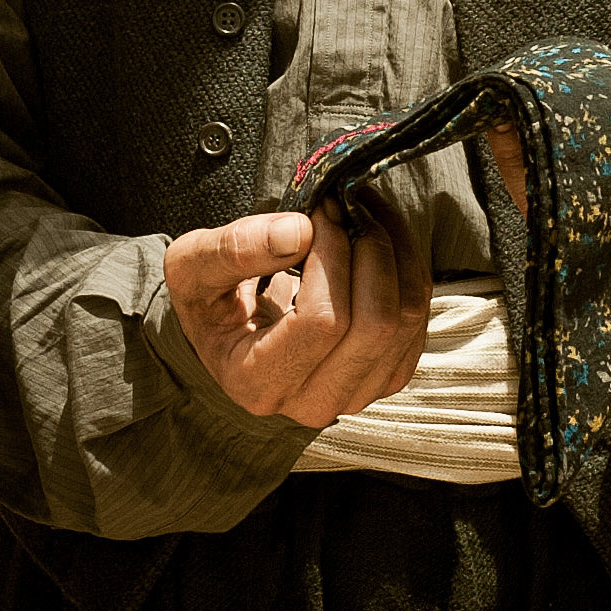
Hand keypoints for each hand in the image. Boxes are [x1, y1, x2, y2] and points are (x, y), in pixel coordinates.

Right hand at [163, 204, 426, 427]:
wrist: (227, 328)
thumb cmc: (208, 298)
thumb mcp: (193, 267)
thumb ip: (234, 248)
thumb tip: (298, 231)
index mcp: (258, 382)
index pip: (321, 321)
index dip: (330, 257)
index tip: (319, 213)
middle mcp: (311, 403)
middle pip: (374, 324)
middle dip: (369, 250)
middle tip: (347, 208)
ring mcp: (354, 394)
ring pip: (405, 319)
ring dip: (394, 253)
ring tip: (363, 216)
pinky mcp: (385, 377)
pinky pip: (418, 320)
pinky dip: (407, 270)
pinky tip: (377, 243)